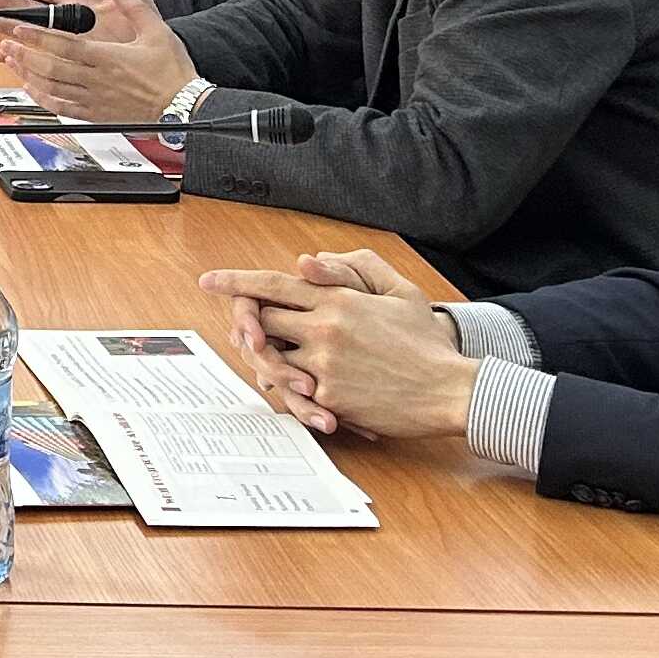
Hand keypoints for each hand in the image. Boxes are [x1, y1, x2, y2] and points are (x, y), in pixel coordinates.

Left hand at [0, 0, 192, 123]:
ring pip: (52, 87)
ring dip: (27, 74)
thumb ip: (134, 5)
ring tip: (10, 61)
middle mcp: (97, 80)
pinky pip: (62, 107)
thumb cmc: (171, 71)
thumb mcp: (157, 30)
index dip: (39, 37)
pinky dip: (42, 98)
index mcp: (108, 58)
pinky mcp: (95, 114)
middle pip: (52, 67)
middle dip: (25, 54)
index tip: (18, 28)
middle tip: (5, 42)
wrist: (183, 108)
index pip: (66, 46)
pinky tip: (30, 89)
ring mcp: (94, 99)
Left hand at [194, 262, 473, 440]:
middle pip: (261, 320)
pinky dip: (289, 390)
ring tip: (267, 365)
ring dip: (265, 360)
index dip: (236, 282)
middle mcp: (325, 327)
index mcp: (338, 299)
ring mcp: (324, 364)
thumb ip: (357, 268)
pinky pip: (292, 391)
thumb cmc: (427, 341)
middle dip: (248, 325)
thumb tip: (311, 261)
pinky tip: (293, 389)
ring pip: (270, 358)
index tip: (208, 280)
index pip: (273, 284)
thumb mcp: (399, 292)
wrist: (449, 389)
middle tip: (244, 333)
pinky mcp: (330, 396)